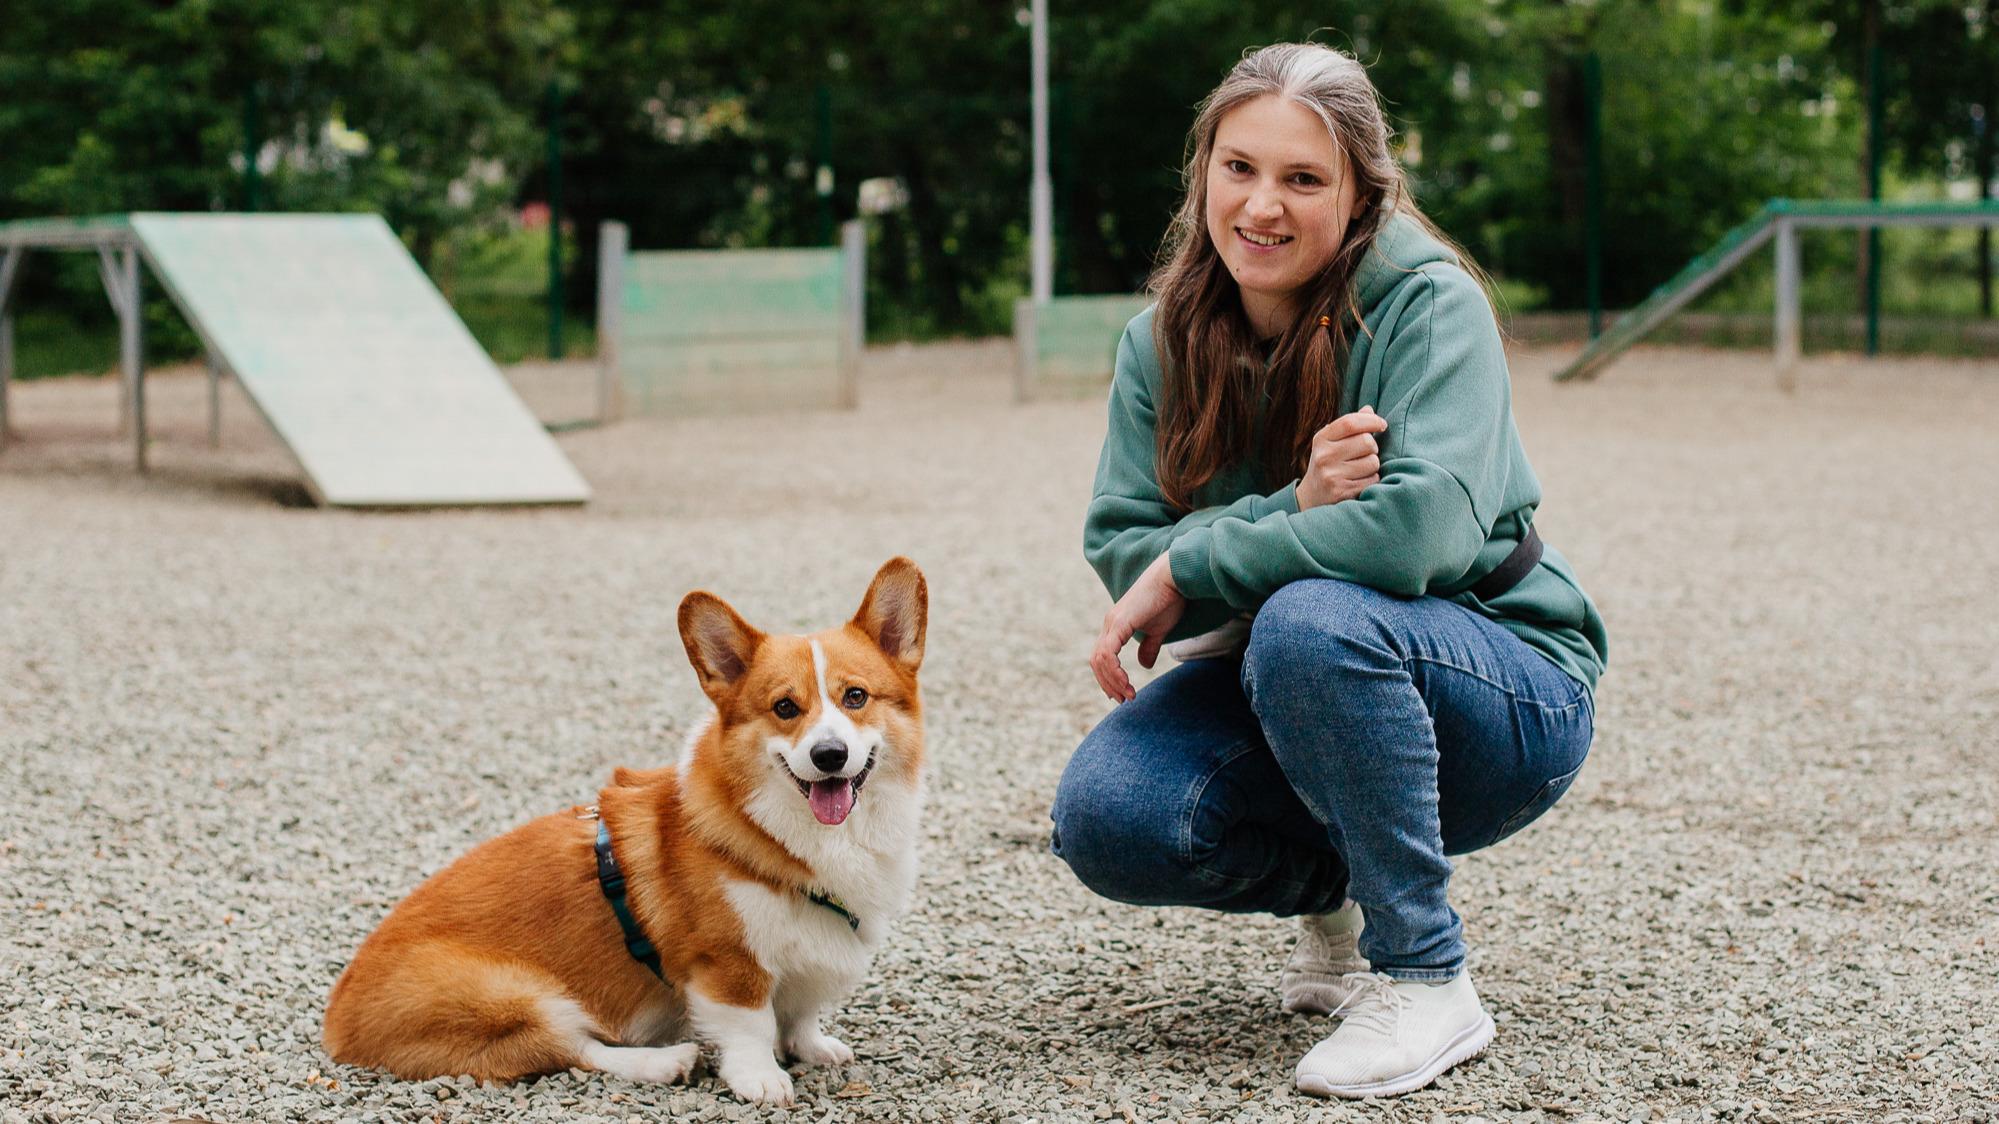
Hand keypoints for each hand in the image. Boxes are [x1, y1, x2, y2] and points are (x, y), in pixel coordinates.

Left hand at [1090, 553, 1185, 702]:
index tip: (1122, 693)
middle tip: (1124, 700)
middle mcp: (1110, 624)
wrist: (1175, 578)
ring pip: (1099, 660)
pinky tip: (1126, 683)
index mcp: (1116, 626)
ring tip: (1128, 695)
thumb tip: (1144, 665)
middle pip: (1096, 661)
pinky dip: (1114, 671)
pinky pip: (1108, 653)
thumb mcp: (1158, 631)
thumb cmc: (1169, 599)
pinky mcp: (1120, 623)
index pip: (1102, 657)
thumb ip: (1149, 647)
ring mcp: (1113, 623)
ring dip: (1112, 682)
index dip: (1108, 677)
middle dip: (1108, 684)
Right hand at [1295, 406, 1387, 510]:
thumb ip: (1350, 426)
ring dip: (1373, 465)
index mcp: (1321, 439)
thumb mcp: (1332, 442)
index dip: (1371, 420)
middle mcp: (1324, 456)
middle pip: (1367, 442)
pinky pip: (1372, 480)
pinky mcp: (1342, 492)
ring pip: (1373, 462)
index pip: (1350, 422)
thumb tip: (1369, 409)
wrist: (1312, 497)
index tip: (1382, 425)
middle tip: (1366, 453)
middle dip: (1373, 447)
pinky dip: (1371, 480)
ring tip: (1361, 469)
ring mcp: (1332, 475)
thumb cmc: (1328, 463)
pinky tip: (1359, 481)